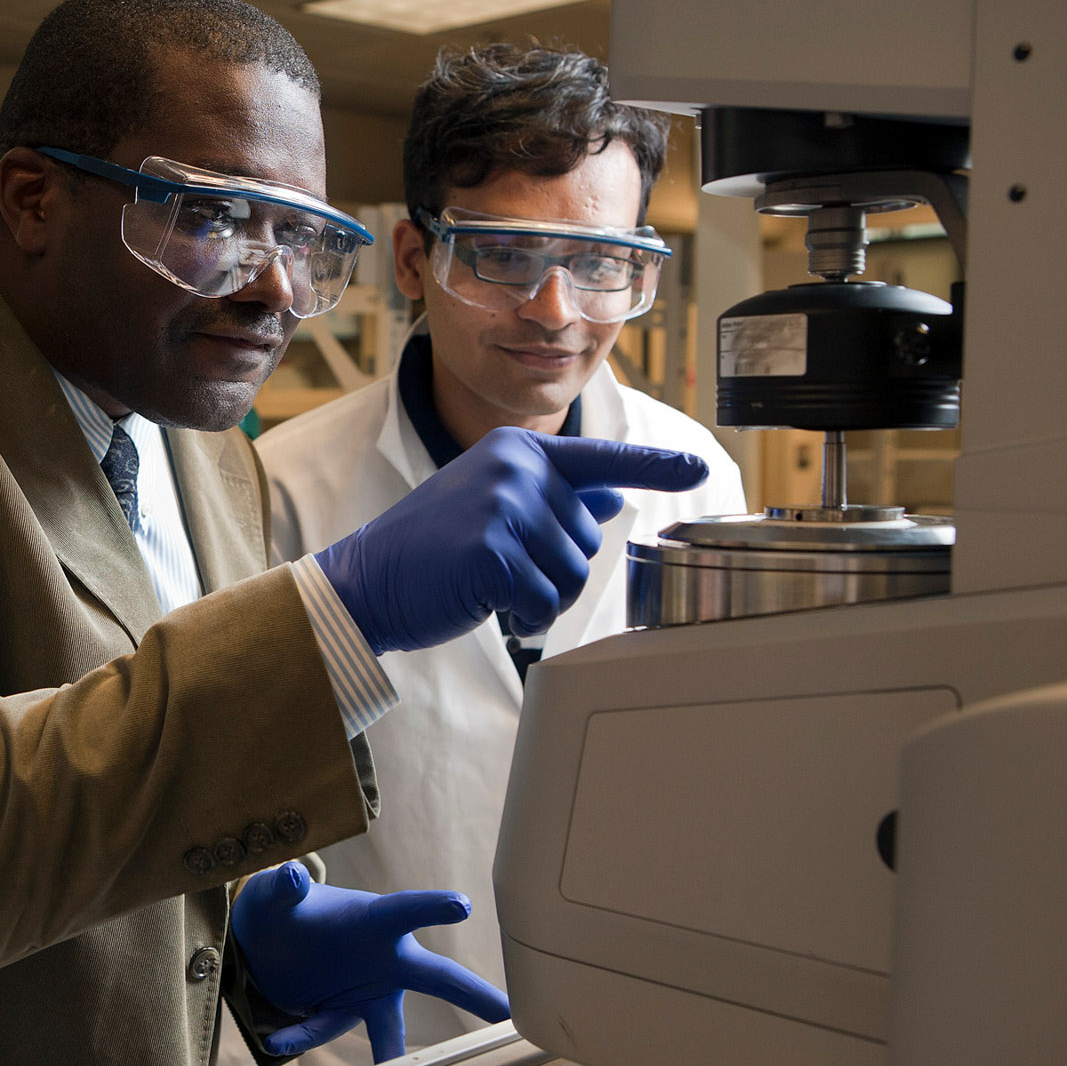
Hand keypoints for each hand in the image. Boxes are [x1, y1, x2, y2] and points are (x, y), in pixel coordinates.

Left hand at [231, 862, 509, 1062]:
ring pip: (388, 1028)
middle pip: (437, 978)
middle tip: (508, 1011)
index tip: (461, 906)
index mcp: (373, 920)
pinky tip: (275, 1040)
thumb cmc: (281, 906)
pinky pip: (325, 1030)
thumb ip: (282, 887)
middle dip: (473, 994)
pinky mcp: (340, 1013)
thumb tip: (289, 874)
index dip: (431, 909)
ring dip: (388, 1052)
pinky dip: (300, 1036)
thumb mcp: (275, 894)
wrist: (260, 941)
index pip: (406, 911)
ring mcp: (365, 991)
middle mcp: (382, 958)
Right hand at [313, 428, 706, 652]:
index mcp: (518, 449)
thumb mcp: (493, 506)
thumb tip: (612, 496)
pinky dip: (525, 616)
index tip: (700, 467)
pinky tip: (486, 603)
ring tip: (491, 586)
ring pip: (573, 573)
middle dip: (555, 567)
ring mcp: (504, 507)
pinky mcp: (494, 552)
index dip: (657, 467)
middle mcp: (516, 468)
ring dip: (541, 596)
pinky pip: (546, 600)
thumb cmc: (431, 548)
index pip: (601, 457)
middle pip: (588, 537)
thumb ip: (553, 496)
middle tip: (499, 568)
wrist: (367, 579)